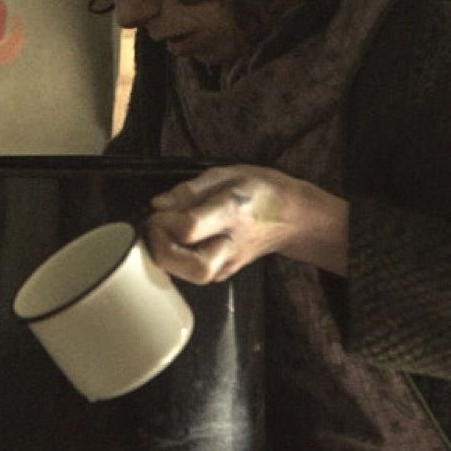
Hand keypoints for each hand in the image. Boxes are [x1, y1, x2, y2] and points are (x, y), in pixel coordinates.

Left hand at [143, 164, 348, 283]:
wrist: (293, 217)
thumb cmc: (260, 191)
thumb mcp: (227, 174)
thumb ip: (189, 190)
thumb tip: (158, 205)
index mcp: (231, 213)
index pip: (190, 229)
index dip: (165, 222)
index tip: (157, 211)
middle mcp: (232, 244)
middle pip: (195, 269)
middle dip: (163, 252)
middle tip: (157, 230)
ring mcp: (230, 263)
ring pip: (193, 277)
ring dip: (168, 257)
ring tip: (166, 234)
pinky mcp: (225, 273)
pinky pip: (194, 274)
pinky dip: (178, 259)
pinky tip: (180, 241)